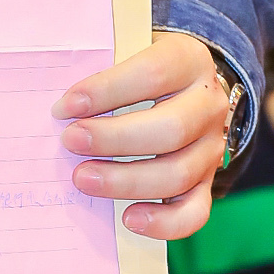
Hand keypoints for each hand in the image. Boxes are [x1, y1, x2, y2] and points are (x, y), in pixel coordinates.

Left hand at [53, 30, 230, 238]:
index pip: (153, 74)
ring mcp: (212, 146)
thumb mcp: (127, 51)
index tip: (64, 107)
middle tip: (70, 142)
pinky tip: (128, 219)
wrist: (182, 85)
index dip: (106, 91)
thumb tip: (61, 108)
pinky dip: (163, 223)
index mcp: (189, 60)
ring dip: (124, 181)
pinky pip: (195, 212)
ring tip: (82, 178)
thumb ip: (102, 69)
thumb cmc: (139, 68)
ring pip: (178, 174)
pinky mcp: (207, 182)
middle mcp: (209, 104)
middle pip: (170, 129)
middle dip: (113, 140)